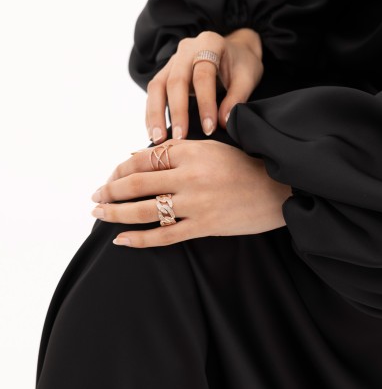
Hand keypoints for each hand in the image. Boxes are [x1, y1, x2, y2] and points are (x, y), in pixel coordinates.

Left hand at [90, 139, 292, 247]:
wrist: (279, 189)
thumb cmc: (246, 166)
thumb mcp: (212, 148)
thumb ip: (177, 152)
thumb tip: (137, 156)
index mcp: (191, 151)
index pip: (143, 158)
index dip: (120, 167)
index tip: (110, 175)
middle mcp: (189, 175)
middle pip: (136, 183)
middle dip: (110, 190)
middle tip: (95, 196)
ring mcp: (196, 202)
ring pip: (144, 210)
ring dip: (115, 213)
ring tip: (98, 214)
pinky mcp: (204, 226)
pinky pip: (164, 235)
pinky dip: (139, 239)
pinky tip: (121, 240)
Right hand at [146, 28, 263, 143]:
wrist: (235, 50)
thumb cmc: (241, 64)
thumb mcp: (247, 78)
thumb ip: (236, 98)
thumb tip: (222, 122)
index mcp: (209, 44)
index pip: (203, 76)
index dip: (205, 104)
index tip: (209, 128)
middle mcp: (187, 48)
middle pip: (175, 80)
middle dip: (177, 112)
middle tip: (179, 138)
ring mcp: (173, 60)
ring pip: (157, 86)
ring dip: (156, 114)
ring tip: (159, 139)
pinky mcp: (166, 72)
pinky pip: (154, 91)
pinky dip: (152, 112)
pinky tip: (154, 131)